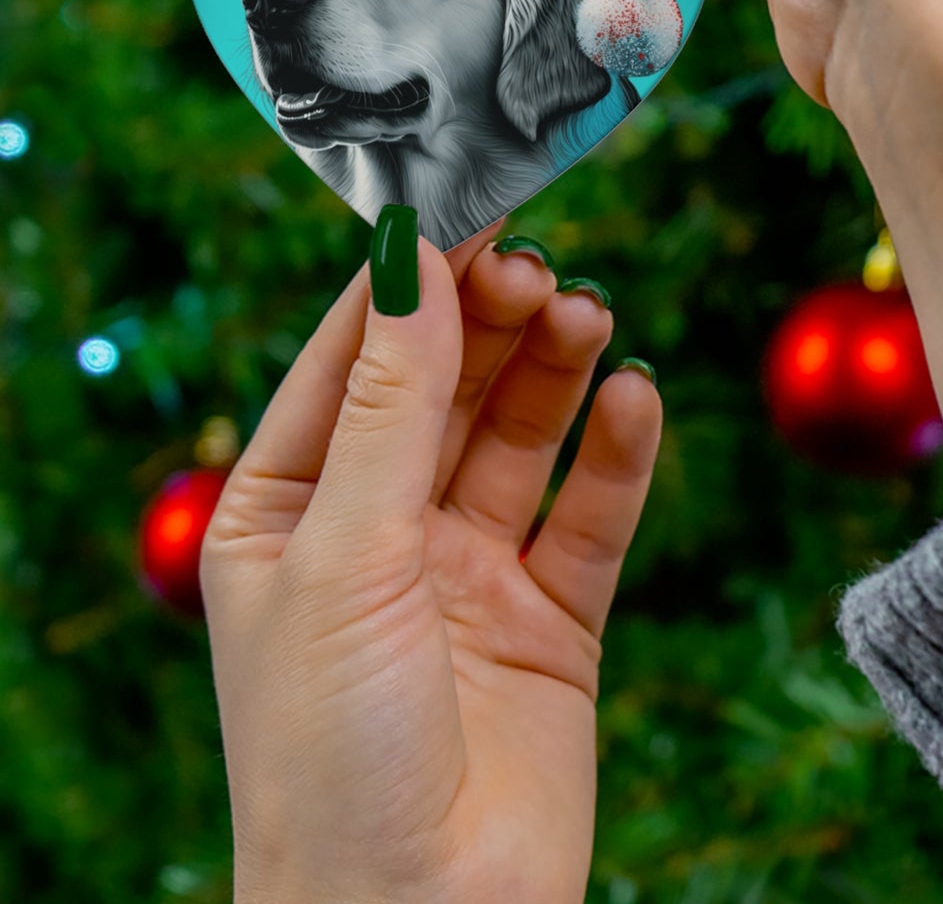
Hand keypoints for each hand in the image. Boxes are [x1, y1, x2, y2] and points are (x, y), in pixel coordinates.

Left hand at [201, 222, 661, 903]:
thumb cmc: (330, 754)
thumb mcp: (345, 555)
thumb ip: (390, 405)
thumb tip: (410, 259)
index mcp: (290, 512)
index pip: (352, 361)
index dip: (408, 282)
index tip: (466, 204)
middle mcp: (380, 532)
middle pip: (447, 387)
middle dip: (490, 321)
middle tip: (539, 267)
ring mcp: (469, 573)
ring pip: (522, 437)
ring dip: (556, 371)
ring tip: (589, 316)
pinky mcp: (553, 619)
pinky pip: (591, 514)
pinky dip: (618, 454)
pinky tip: (636, 398)